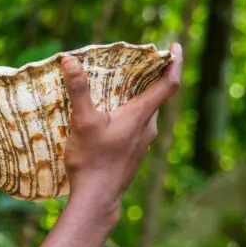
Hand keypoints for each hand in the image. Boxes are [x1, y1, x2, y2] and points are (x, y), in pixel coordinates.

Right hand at [61, 42, 183, 213]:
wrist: (97, 199)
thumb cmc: (93, 160)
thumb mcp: (83, 121)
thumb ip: (79, 90)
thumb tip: (70, 60)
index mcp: (141, 115)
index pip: (168, 83)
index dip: (174, 63)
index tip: (174, 47)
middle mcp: (148, 128)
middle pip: (156, 96)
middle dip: (148, 78)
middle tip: (133, 63)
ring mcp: (143, 143)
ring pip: (145, 113)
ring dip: (136, 98)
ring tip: (116, 88)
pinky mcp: (133, 154)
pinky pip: (137, 127)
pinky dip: (128, 114)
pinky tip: (108, 119)